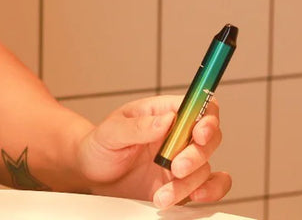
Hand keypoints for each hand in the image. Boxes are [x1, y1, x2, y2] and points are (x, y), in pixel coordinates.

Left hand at [75, 95, 230, 207]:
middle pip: (208, 137)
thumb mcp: (112, 131)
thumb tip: (168, 119)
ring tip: (162, 194)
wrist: (93, 174)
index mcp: (161, 112)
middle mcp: (176, 135)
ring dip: (189, 182)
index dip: (205, 117)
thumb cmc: (100, 144)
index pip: (196, 105)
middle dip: (197, 154)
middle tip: (176, 168)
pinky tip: (194, 196)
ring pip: (205, 166)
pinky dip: (209, 191)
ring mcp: (181, 159)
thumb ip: (139, 125)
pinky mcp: (182, 183)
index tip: (198, 134)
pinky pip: (209, 185)